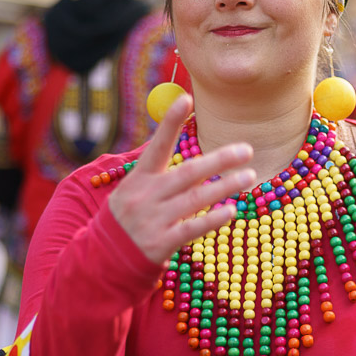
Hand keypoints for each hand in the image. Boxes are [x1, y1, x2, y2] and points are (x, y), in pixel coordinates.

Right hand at [107, 94, 256, 264]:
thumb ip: (163, 172)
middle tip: (246, 150)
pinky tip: (231, 210)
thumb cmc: (130, 216)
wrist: (106, 257)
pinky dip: (212, 219)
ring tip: (249, 175)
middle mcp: (145, 196)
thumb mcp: (137, 189)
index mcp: (139, 178)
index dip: (170, 122)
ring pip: (194, 199)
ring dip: (225, 187)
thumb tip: (194, 151)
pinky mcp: (160, 243)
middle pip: (187, 173)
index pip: (157, 145)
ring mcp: (152, 220)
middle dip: (218, 160)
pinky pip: (191, 229)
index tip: (186, 98)